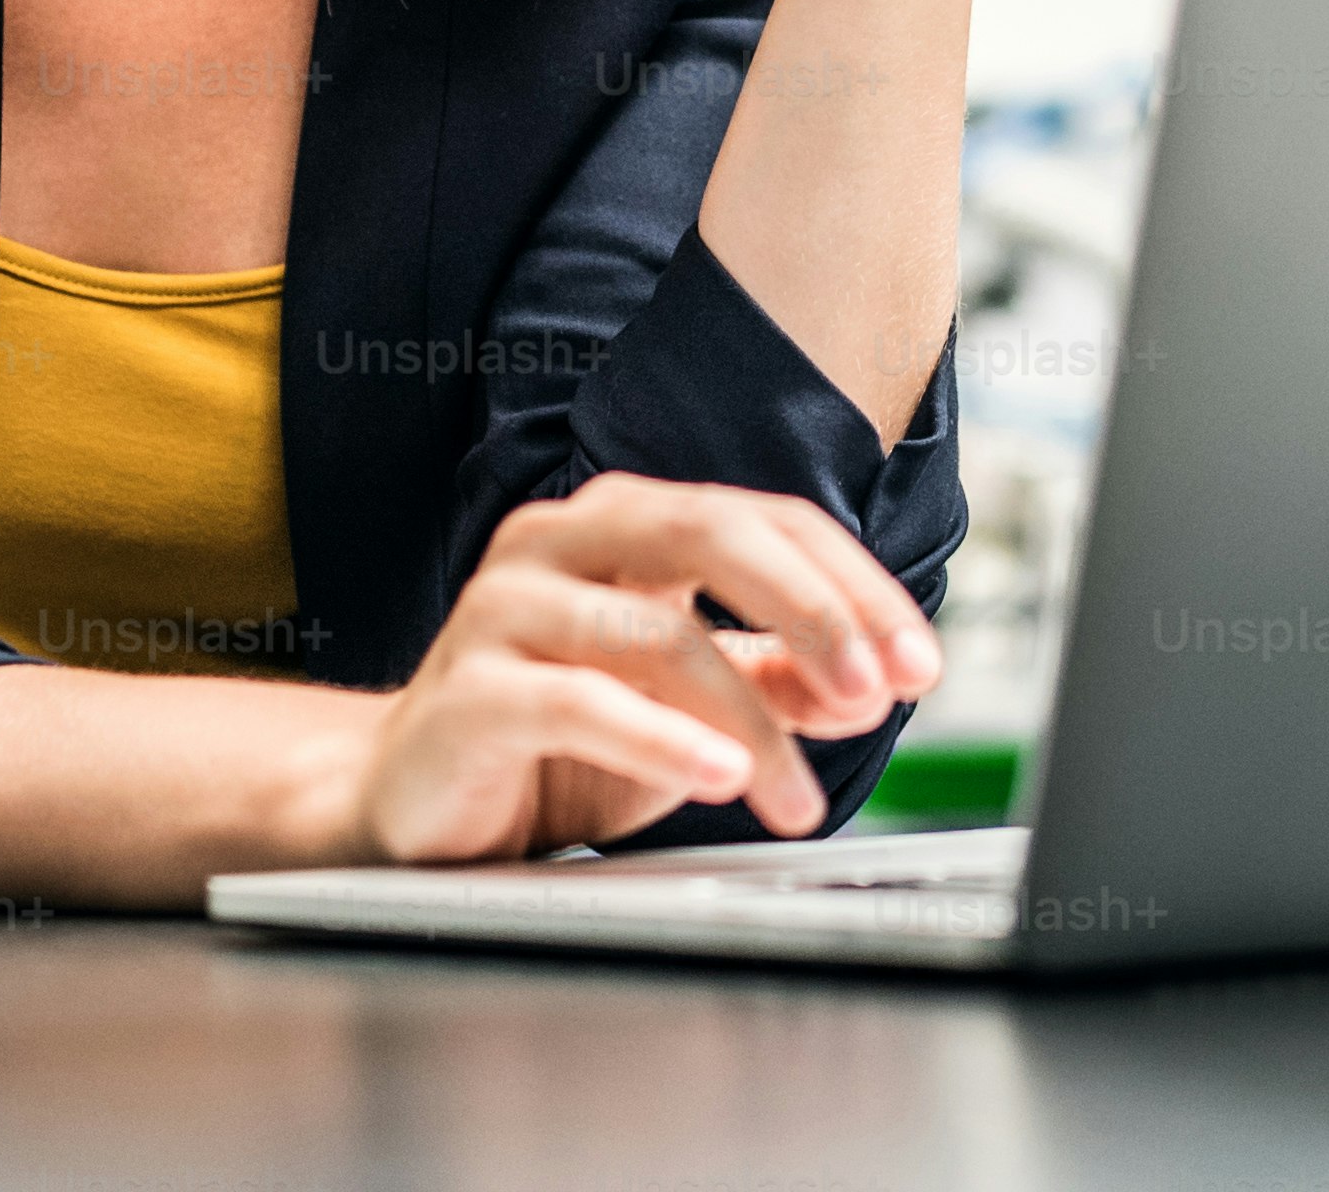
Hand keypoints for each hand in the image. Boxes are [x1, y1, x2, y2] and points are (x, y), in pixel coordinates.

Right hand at [353, 473, 946, 863]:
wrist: (411, 807)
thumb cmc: (554, 744)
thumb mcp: (687, 709)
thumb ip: (772, 682)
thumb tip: (868, 683)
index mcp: (624, 523)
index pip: (764, 522)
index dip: (853, 587)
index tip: (917, 661)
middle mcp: (560, 540)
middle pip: (713, 534)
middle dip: (815, 611)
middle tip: (881, 688)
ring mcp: (504, 608)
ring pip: (658, 635)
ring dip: (750, 718)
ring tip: (798, 797)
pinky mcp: (468, 692)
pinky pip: (579, 702)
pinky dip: (661, 740)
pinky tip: (720, 779)